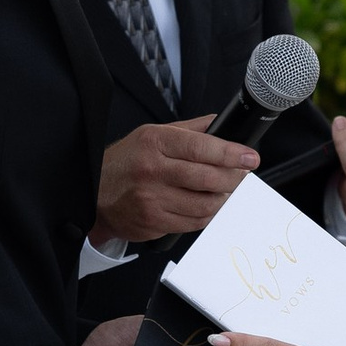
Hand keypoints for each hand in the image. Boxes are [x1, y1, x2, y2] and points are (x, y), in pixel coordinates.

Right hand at [96, 116, 260, 246]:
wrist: (95, 193)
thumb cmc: (126, 162)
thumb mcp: (151, 134)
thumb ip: (188, 130)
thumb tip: (218, 123)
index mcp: (155, 142)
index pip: (201, 147)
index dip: (231, 154)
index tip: (250, 157)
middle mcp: (153, 170)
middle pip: (207, 178)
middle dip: (233, 178)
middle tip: (243, 175)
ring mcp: (153, 199)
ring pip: (204, 204)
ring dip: (223, 199)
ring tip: (227, 191)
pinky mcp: (154, 222)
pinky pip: (194, 222)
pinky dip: (208, 215)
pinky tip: (210, 206)